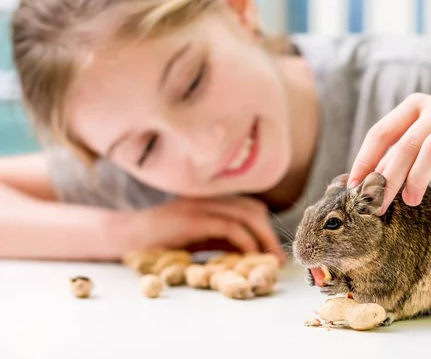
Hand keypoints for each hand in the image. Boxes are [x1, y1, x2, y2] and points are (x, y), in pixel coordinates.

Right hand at [119, 195, 286, 263]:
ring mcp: (200, 205)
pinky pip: (228, 226)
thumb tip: (249, 252)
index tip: (274, 251)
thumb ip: (221, 239)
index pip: (250, 207)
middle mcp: (209, 198)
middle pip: (253, 209)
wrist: (125, 236)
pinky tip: (248, 256)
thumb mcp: (198, 238)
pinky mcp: (193, 218)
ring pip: (245, 215)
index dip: (266, 227)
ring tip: (267, 260)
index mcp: (211, 200)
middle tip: (277, 259)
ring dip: (262, 238)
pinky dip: (244, 241)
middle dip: (269, 234)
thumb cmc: (160, 240)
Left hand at [348, 93, 430, 214]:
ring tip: (410, 201)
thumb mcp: (410, 160)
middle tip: (377, 204)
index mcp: (413, 106)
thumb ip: (386, 164)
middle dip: (388, 177)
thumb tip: (350, 184)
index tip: (353, 188)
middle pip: (406, 142)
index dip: (365, 160)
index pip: (382, 132)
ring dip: (419, 177)